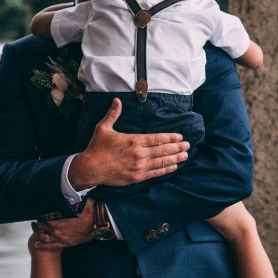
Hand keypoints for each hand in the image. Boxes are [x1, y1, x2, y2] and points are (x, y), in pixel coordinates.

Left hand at [33, 199, 96, 248]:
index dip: (40, 213)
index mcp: (58, 219)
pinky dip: (42, 245)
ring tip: (34, 228)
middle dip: (38, 221)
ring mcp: (61, 238)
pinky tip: (36, 244)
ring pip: (43, 236)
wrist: (100, 223)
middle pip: (41, 226)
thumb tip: (64, 185)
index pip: (43, 216)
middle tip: (37, 218)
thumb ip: (68, 195)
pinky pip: (51, 246)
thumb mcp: (78, 199)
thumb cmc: (90, 210)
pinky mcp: (66, 244)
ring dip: (37, 232)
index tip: (39, 210)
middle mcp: (57, 230)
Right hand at [67, 98, 189, 189]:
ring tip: (185, 155)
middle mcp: (139, 154)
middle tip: (188, 145)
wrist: (90, 168)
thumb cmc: (97, 147)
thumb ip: (113, 114)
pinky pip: (155, 173)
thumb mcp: (103, 128)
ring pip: (161, 162)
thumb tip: (117, 100)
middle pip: (163, 150)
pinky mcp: (137, 177)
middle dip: (177, 147)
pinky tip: (173, 167)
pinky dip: (165, 170)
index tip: (180, 137)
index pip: (157, 138)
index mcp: (134, 141)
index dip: (170, 137)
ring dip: (175, 158)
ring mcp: (139, 167)